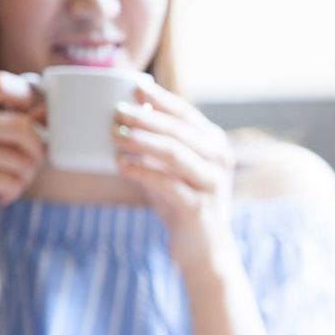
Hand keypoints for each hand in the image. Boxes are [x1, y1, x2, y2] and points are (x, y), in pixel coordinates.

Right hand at [0, 72, 44, 265]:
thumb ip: (1, 118)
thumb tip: (48, 110)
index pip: (2, 83)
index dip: (31, 100)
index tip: (38, 123)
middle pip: (22, 124)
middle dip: (36, 150)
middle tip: (30, 165)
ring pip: (22, 154)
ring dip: (27, 174)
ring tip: (12, 183)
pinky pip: (14, 177)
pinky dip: (15, 190)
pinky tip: (1, 196)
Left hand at [111, 82, 237, 270]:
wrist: (203, 247)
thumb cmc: (184, 202)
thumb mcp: (173, 170)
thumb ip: (157, 146)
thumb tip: (127, 115)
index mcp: (215, 145)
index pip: (186, 114)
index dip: (161, 99)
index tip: (134, 86)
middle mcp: (219, 160)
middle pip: (179, 131)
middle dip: (146, 118)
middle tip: (117, 111)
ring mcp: (212, 184)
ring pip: (174, 154)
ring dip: (142, 141)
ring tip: (114, 134)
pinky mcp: (199, 208)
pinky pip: (167, 184)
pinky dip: (142, 172)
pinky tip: (121, 165)